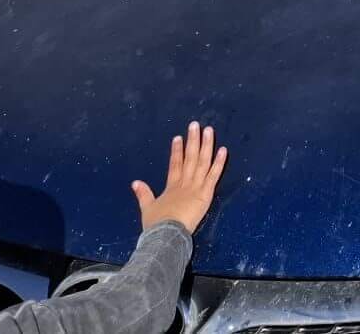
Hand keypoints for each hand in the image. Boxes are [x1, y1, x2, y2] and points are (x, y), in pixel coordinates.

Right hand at [131, 120, 228, 235]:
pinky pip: (214, 175)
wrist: (166, 235)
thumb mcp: (147, 208)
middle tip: (195, 124)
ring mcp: (195, 187)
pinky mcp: (205, 193)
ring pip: (202, 162)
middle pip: (190, 158)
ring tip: (209, 130)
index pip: (175, 164)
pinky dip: (219, 162)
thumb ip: (143, 194)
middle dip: (192, 140)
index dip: (177, 151)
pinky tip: (223, 150)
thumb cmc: (157, 225)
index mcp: (171, 187)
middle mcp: (184, 183)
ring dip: (206, 145)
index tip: (178, 137)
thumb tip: (135, 182)